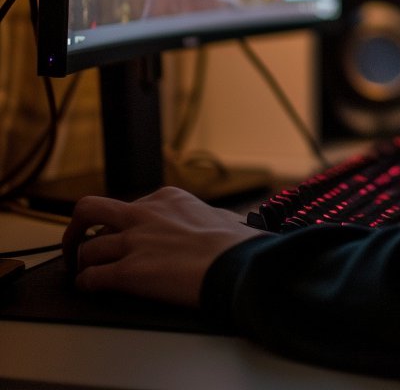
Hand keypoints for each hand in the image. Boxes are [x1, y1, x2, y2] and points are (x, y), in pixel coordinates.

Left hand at [63, 186, 263, 307]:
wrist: (235, 264)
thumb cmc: (235, 243)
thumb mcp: (221, 217)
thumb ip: (210, 217)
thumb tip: (222, 222)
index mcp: (167, 198)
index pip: (130, 206)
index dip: (122, 223)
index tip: (122, 233)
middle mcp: (144, 215)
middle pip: (90, 210)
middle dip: (76, 228)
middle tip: (77, 243)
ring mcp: (134, 242)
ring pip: (87, 248)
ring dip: (81, 263)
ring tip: (83, 272)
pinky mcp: (127, 272)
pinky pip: (90, 277)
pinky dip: (86, 284)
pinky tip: (90, 288)